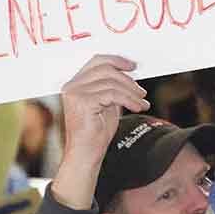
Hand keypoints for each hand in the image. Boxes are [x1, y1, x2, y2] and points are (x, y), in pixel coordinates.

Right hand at [50, 55, 148, 208]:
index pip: (96, 61)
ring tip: (142, 102)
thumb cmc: (96, 132)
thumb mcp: (107, 104)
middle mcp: (72, 86)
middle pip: (106, 69)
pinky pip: (112, 94)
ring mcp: (75, 94)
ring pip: (112, 82)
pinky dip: (129, 99)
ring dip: (132, 92)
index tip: (133, 66)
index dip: (116, 60)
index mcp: (75, 84)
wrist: (87, 154)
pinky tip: (137, 107)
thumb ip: (113, 87)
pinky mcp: (83, 102)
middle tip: (141, 92)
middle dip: (128, 79)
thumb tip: (129, 74)